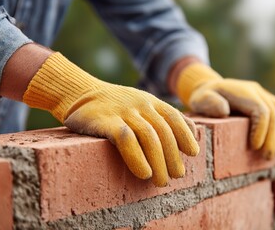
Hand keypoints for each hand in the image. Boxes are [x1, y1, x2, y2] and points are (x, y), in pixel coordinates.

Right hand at [23, 52, 198, 186]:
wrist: (80, 92)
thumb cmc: (115, 104)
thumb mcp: (142, 104)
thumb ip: (165, 116)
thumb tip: (194, 132)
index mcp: (151, 101)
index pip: (174, 118)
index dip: (186, 135)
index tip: (193, 153)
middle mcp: (140, 105)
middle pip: (164, 131)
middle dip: (173, 156)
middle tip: (177, 176)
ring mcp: (123, 112)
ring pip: (149, 136)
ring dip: (159, 161)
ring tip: (162, 182)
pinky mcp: (105, 121)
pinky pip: (126, 139)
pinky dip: (137, 157)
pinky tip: (143, 173)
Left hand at [175, 62, 274, 158]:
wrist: (211, 88)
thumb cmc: (204, 98)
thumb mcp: (200, 99)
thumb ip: (209, 103)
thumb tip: (224, 111)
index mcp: (243, 91)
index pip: (261, 109)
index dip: (262, 129)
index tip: (255, 147)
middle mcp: (257, 91)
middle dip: (274, 137)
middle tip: (267, 157)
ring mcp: (266, 96)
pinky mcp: (270, 103)